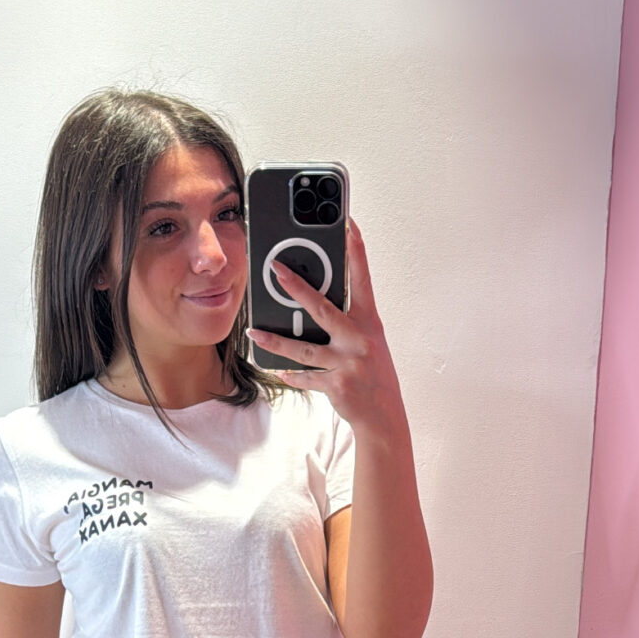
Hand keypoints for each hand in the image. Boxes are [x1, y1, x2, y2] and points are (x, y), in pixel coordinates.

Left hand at [246, 218, 403, 433]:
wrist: (384, 414)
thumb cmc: (374, 373)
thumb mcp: (368, 340)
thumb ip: (346, 321)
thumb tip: (313, 304)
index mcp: (369, 322)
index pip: (362, 277)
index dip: (355, 249)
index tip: (347, 223)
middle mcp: (359, 339)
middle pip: (322, 309)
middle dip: (297, 288)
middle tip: (276, 269)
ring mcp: (347, 362)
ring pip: (304, 349)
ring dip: (276, 342)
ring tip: (254, 332)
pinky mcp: (336, 384)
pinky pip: (306, 377)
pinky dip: (292, 374)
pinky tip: (279, 370)